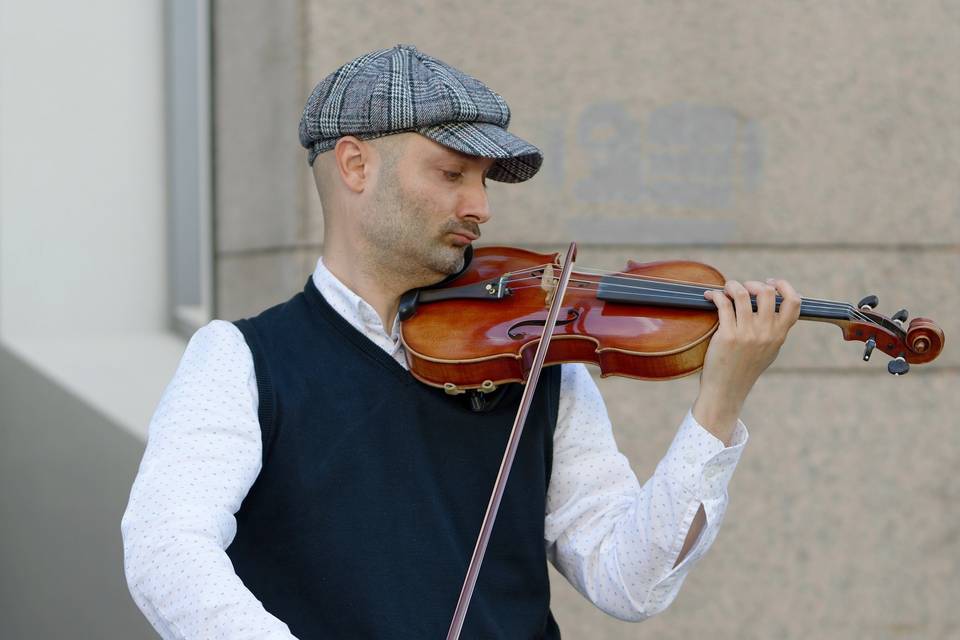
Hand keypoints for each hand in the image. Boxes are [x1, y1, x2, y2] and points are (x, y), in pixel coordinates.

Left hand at [693, 278, 800, 439]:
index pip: (794, 303)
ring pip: (742, 294)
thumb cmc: (745, 369)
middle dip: (753, 283)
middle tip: (742, 288)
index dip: (784, 286)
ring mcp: (747, 334)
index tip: (770, 283)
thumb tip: (778, 304)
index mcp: (779, 335)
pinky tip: (711, 296)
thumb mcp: (769, 350)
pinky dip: (716, 295)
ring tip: (725, 289)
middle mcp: (766, 333)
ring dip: (731, 285)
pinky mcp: (727, 335)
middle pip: (766, 292)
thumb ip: (775, 329)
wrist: (727, 390)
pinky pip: (723, 304)